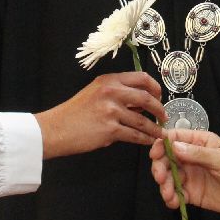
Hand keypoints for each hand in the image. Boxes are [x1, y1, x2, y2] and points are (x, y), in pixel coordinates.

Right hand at [34, 71, 164, 158]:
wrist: (55, 129)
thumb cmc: (73, 113)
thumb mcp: (95, 93)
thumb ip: (117, 94)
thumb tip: (140, 102)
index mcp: (109, 80)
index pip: (141, 78)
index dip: (155, 87)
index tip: (159, 96)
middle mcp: (111, 92)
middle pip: (146, 98)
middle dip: (159, 109)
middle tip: (164, 116)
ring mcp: (111, 111)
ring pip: (143, 120)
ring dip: (154, 128)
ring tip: (159, 133)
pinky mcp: (110, 130)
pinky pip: (135, 135)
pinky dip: (145, 139)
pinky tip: (148, 141)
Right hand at [150, 129, 219, 215]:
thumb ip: (198, 154)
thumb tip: (174, 146)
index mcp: (199, 142)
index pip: (174, 138)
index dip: (161, 144)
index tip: (155, 154)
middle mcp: (191, 157)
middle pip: (166, 158)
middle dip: (160, 168)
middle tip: (161, 178)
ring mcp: (191, 175)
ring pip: (168, 177)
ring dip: (164, 186)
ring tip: (169, 195)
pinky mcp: (192, 193)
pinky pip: (176, 194)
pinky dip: (171, 198)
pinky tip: (173, 202)